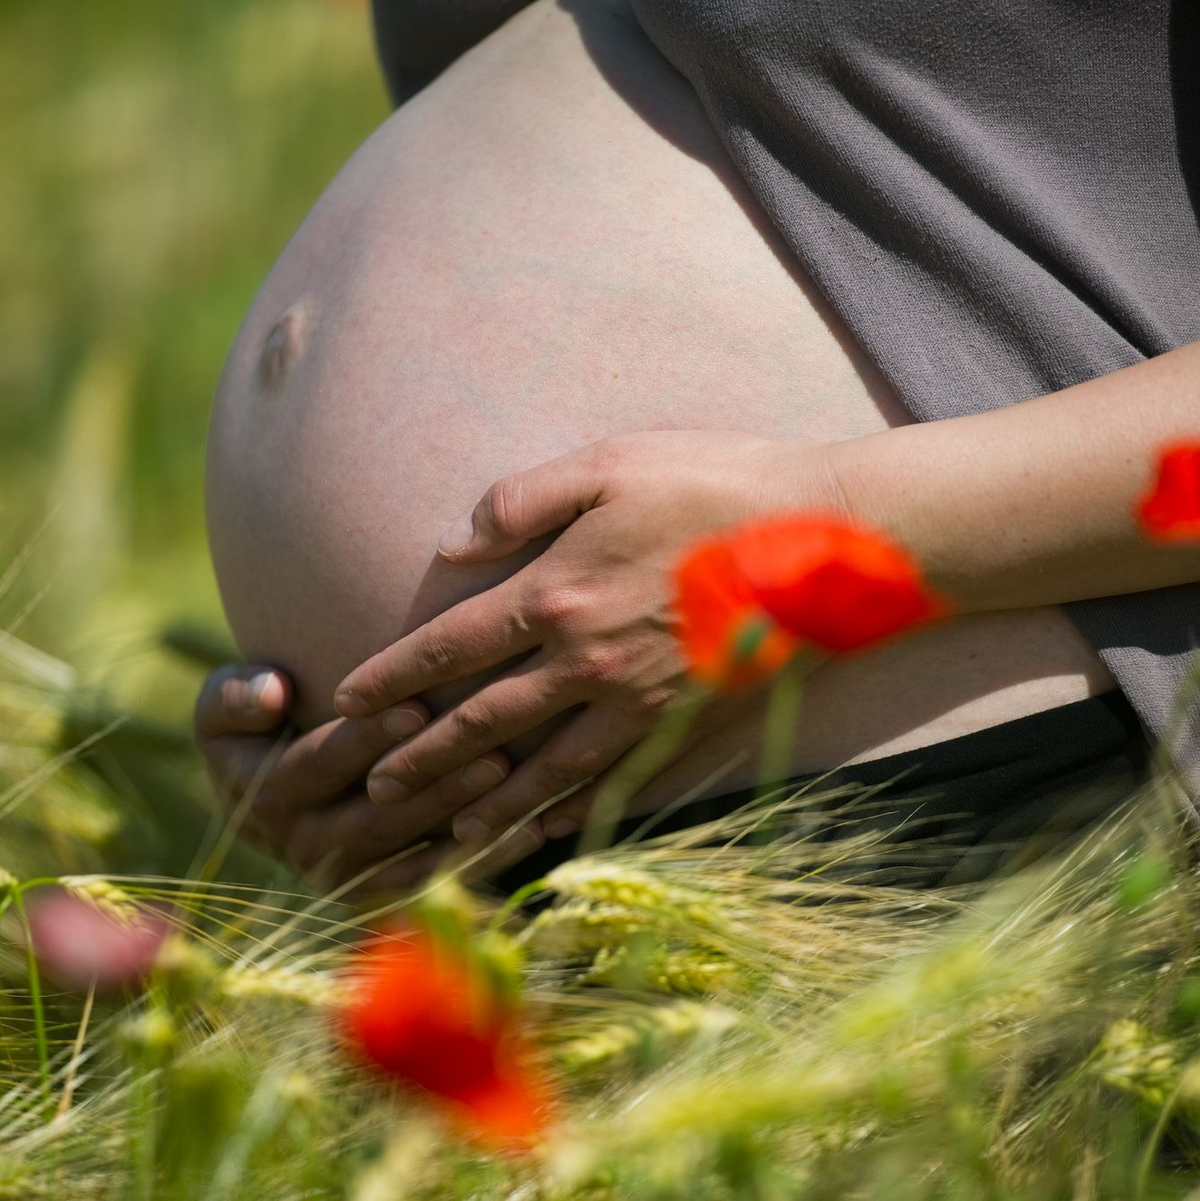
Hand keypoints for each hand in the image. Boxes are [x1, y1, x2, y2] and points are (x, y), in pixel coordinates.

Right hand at [194, 664, 543, 896]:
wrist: (280, 785)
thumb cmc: (259, 724)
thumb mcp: (225, 705)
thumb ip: (234, 696)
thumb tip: (271, 693)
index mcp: (264, 798)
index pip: (320, 764)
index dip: (366, 737)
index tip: (416, 707)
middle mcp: (305, 847)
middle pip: (378, 815)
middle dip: (434, 785)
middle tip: (490, 752)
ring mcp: (348, 878)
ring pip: (414, 852)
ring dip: (466, 820)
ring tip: (513, 782)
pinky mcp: (385, 896)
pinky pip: (439, 879)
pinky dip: (484, 856)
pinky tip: (530, 826)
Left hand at [334, 431, 841, 843]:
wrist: (826, 542)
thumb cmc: (716, 485)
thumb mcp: (610, 463)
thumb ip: (521, 499)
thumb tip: (452, 543)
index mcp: (556, 593)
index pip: (449, 649)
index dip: (393, 678)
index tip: (349, 702)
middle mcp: (583, 663)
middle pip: (482, 724)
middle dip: (422, 759)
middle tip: (375, 787)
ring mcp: (636, 705)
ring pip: (541, 772)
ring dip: (486, 805)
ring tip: (446, 833)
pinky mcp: (684, 727)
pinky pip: (616, 784)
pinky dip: (574, 813)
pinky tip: (547, 832)